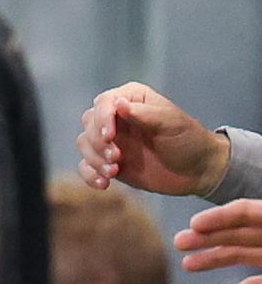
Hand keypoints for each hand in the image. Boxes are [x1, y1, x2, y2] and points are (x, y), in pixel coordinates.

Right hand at [76, 81, 228, 195]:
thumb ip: (145, 113)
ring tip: (113, 171)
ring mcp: (111, 140)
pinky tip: (104, 184)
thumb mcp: (171, 123)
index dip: (102, 119)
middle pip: (89, 123)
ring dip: (94, 159)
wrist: (199, 171)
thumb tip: (119, 104)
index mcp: (131, 100)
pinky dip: (90, 174)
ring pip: (84, 144)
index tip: (110, 137)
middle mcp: (115, 117)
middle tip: (116, 157)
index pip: (103, 103)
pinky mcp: (107, 162)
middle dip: (97, 142)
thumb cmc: (189, 140)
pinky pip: (86, 166)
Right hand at [176, 198, 261, 283]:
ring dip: (212, 260)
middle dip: (206, 238)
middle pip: (237, 233)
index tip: (193, 225)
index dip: (219, 217)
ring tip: (187, 265)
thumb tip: (249, 212)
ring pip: (241, 257)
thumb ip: (260, 216)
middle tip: (179, 243)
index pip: (245, 212)